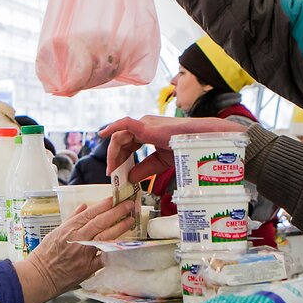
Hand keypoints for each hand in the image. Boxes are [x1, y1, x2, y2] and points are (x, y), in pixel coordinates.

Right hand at [14, 197, 135, 302]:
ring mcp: (84, 253)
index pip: (90, 214)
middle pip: (100, 223)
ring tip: (130, 221)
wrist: (41, 276)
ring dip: (119, 228)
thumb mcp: (56, 231)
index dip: (103, 205)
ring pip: (105, 238)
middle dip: (116, 212)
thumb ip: (72, 218)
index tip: (114, 198)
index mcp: (69, 229)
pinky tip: (125, 244)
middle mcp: (78, 239)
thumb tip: (84, 207)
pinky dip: (114, 251)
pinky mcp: (89, 267)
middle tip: (128, 205)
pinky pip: (105, 258)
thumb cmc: (46, 254)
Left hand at [100, 115, 242, 183]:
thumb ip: (144, 169)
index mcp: (147, 133)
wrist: (200, 140)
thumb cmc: (185, 147)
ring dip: (113, 154)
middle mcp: (144, 126)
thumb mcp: (160, 162)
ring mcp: (144, 124)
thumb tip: (129, 178)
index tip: (117, 173)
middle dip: (115, 158)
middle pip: (121, 142)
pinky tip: (102, 135)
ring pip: (120, 137)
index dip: (120, 159)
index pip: (127, 145)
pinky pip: (124, 124)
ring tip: (113, 169)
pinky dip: (112, 127)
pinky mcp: (146, 126)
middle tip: (112, 174)